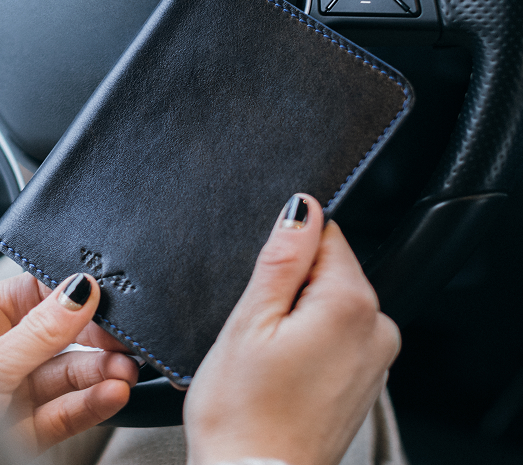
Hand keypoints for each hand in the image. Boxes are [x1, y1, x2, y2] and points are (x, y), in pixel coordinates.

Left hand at [0, 270, 137, 454]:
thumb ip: (41, 329)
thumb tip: (82, 289)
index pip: (37, 292)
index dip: (73, 294)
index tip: (106, 299)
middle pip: (60, 334)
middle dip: (96, 339)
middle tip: (124, 339)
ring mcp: (13, 394)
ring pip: (66, 374)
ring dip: (101, 372)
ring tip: (125, 370)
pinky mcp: (26, 432)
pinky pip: (65, 411)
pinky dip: (92, 403)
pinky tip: (112, 393)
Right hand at [185, 194, 399, 464]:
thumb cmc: (244, 415)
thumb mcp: (250, 321)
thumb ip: (283, 256)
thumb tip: (303, 206)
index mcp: (351, 303)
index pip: (325, 234)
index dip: (287, 257)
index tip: (268, 294)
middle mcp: (378, 327)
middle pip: (332, 267)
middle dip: (293, 288)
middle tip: (263, 332)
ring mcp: (377, 358)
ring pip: (333, 301)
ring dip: (302, 316)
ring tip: (272, 358)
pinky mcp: (367, 379)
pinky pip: (340, 335)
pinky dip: (313, 342)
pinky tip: (287, 373)